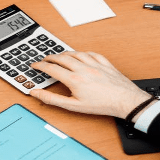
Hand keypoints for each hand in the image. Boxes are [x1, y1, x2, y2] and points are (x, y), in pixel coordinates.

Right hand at [30, 51, 150, 118]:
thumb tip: (37, 93)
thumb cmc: (101, 105)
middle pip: (62, 57)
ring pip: (75, 53)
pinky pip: (91, 53)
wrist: (125, 102)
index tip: (34, 66)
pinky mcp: (105, 63)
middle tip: (44, 59)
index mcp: (74, 79)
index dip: (40, 66)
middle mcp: (83, 68)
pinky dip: (82, 53)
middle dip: (50, 57)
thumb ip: (52, 99)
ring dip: (65, 53)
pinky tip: (81, 55)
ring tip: (60, 56)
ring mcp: (95, 64)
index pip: (51, 68)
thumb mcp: (73, 106)